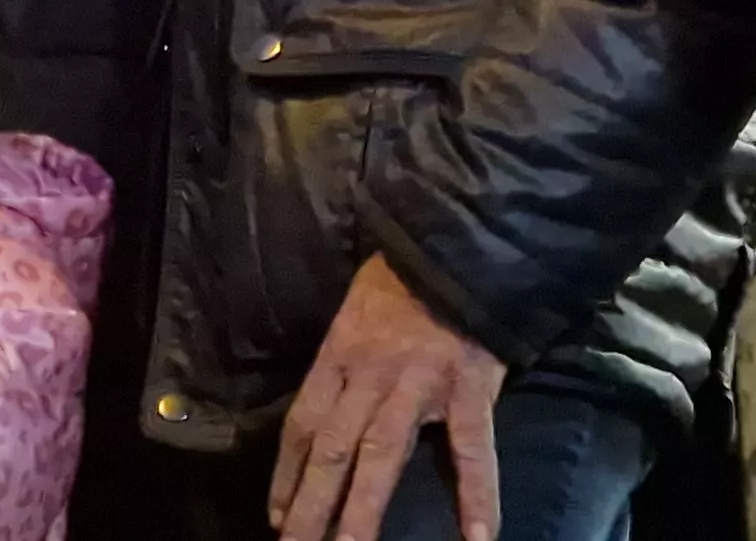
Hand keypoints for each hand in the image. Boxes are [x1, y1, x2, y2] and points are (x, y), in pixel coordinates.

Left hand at [270, 256, 504, 540]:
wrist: (459, 245)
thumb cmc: (403, 280)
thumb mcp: (353, 313)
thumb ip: (342, 362)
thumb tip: (326, 411)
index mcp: (340, 355)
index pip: (304, 425)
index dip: (288, 475)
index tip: (278, 516)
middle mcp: (371, 375)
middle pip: (333, 450)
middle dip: (312, 505)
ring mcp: (420, 384)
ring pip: (382, 456)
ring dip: (363, 510)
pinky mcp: (469, 388)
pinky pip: (472, 450)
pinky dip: (476, 494)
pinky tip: (477, 536)